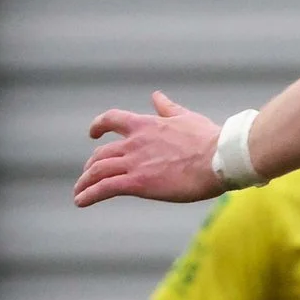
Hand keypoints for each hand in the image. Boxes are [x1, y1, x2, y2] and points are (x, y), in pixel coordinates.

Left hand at [75, 93, 223, 207]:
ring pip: (98, 171)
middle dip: (92, 165)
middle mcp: (134, 142)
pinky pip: (105, 188)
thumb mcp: (186, 117)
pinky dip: (89, 194)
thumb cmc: (209, 139)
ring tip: (79, 192)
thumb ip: (168, 108)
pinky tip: (80, 202)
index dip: (98, 126)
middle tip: (90, 175)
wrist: (219, 158)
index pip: (112, 120)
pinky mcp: (138, 183)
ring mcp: (134, 163)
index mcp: (145, 125)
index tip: (93, 134)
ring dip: (85, 182)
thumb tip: (157, 97)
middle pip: (101, 153)